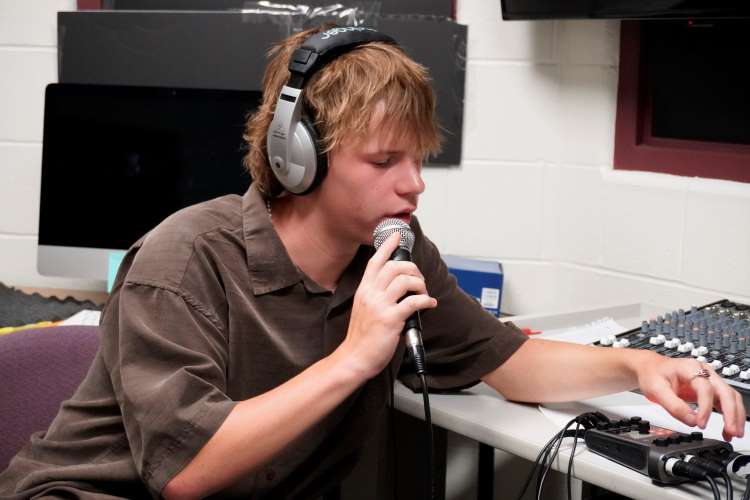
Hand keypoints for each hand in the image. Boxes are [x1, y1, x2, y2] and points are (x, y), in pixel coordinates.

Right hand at [338, 232, 436, 380]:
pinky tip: (429, 304)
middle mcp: (370, 294)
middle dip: (413, 268)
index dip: (387, 246)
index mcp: (363, 290)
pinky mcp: (391, 319)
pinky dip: (426, 300)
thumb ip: (375, 295)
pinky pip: (414, 302)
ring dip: (420, 284)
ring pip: (405, 280)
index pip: (375, 261)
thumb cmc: (361, 337)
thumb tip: (396, 288)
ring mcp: (380, 305)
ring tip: (423, 293)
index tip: (396, 236)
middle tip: (419, 279)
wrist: (354, 358)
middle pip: (394, 267)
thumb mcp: (363, 309)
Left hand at [635, 353, 745, 440]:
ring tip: (733, 433)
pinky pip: (725, 402)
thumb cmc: (652, 374)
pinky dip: (730, 415)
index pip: (705, 388)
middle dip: (731, 413)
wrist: (650, 367)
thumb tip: (692, 422)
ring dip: (735, 416)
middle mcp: (704, 372)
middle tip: (732, 431)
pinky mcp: (710, 389)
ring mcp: (709, 380)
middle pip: (725, 391)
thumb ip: (674, 406)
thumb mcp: (656, 390)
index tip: (700, 423)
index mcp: (690, 368)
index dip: (705, 408)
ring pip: (730, 397)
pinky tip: (728, 429)